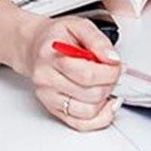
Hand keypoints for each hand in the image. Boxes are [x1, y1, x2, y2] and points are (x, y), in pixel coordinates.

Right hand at [8, 14, 123, 131]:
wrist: (34, 47)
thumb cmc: (57, 36)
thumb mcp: (79, 26)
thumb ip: (98, 41)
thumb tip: (112, 59)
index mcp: (52, 56)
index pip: (88, 74)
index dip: (111, 71)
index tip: (116, 64)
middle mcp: (47, 79)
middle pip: (90, 94)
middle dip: (110, 83)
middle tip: (112, 72)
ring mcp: (49, 97)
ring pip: (88, 111)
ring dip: (105, 100)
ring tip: (105, 84)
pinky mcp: (53, 110)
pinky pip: (80, 124)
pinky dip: (99, 117)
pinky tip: (105, 104)